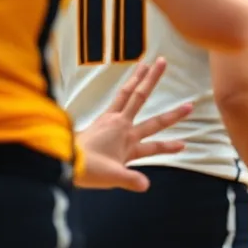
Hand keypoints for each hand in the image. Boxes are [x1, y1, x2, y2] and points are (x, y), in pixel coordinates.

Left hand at [76, 59, 192, 191]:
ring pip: (127, 93)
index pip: (155, 144)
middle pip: (141, 98)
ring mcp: (110, 120)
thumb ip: (130, 180)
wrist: (64, 161)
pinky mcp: (100, 120)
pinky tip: (128, 84)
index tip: (184, 144)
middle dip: (154, 81)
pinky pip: (116, 100)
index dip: (170, 146)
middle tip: (165, 62)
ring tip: (147, 62)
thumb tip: (146, 185)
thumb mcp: (112, 178)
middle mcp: (122, 125)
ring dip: (137, 77)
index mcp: (128, 141)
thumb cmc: (88, 169)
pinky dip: (124, 89)